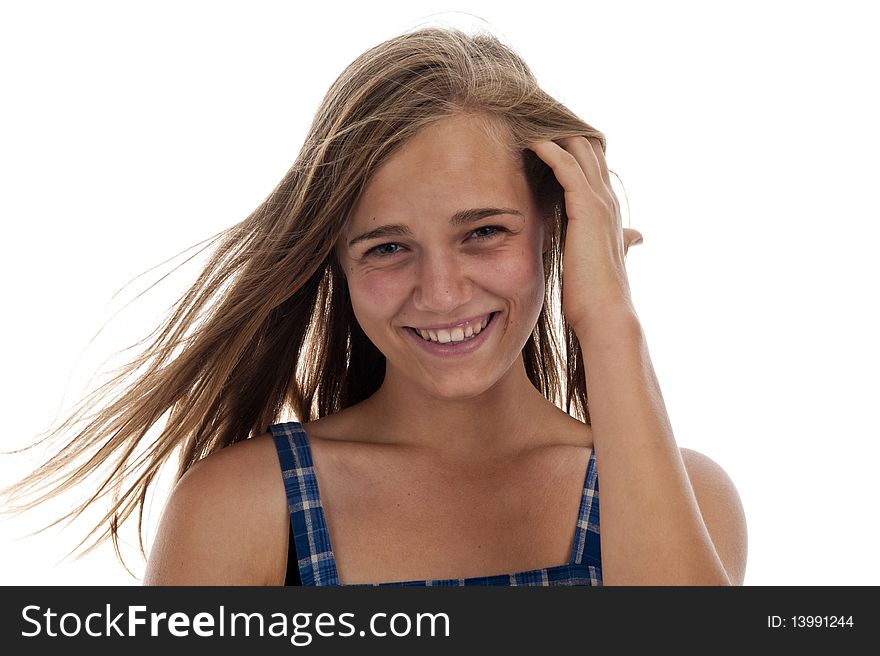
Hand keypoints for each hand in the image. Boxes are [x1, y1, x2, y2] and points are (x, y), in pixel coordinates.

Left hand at [529, 137, 642, 328]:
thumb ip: (609, 244)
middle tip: (535, 120)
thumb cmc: (594, 295)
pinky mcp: (586, 208)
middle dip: (564, 133)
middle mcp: (607, 201)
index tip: (548, 136)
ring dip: (555, 134)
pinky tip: (531, 142)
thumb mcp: (599, 261)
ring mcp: (600, 203)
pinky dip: (550, 151)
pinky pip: (567, 167)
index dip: (574, 150)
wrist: (604, 313)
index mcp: (608, 213)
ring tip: (529, 123)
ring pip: (580, 152)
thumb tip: (627, 239)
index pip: (593, 168)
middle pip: (589, 151)